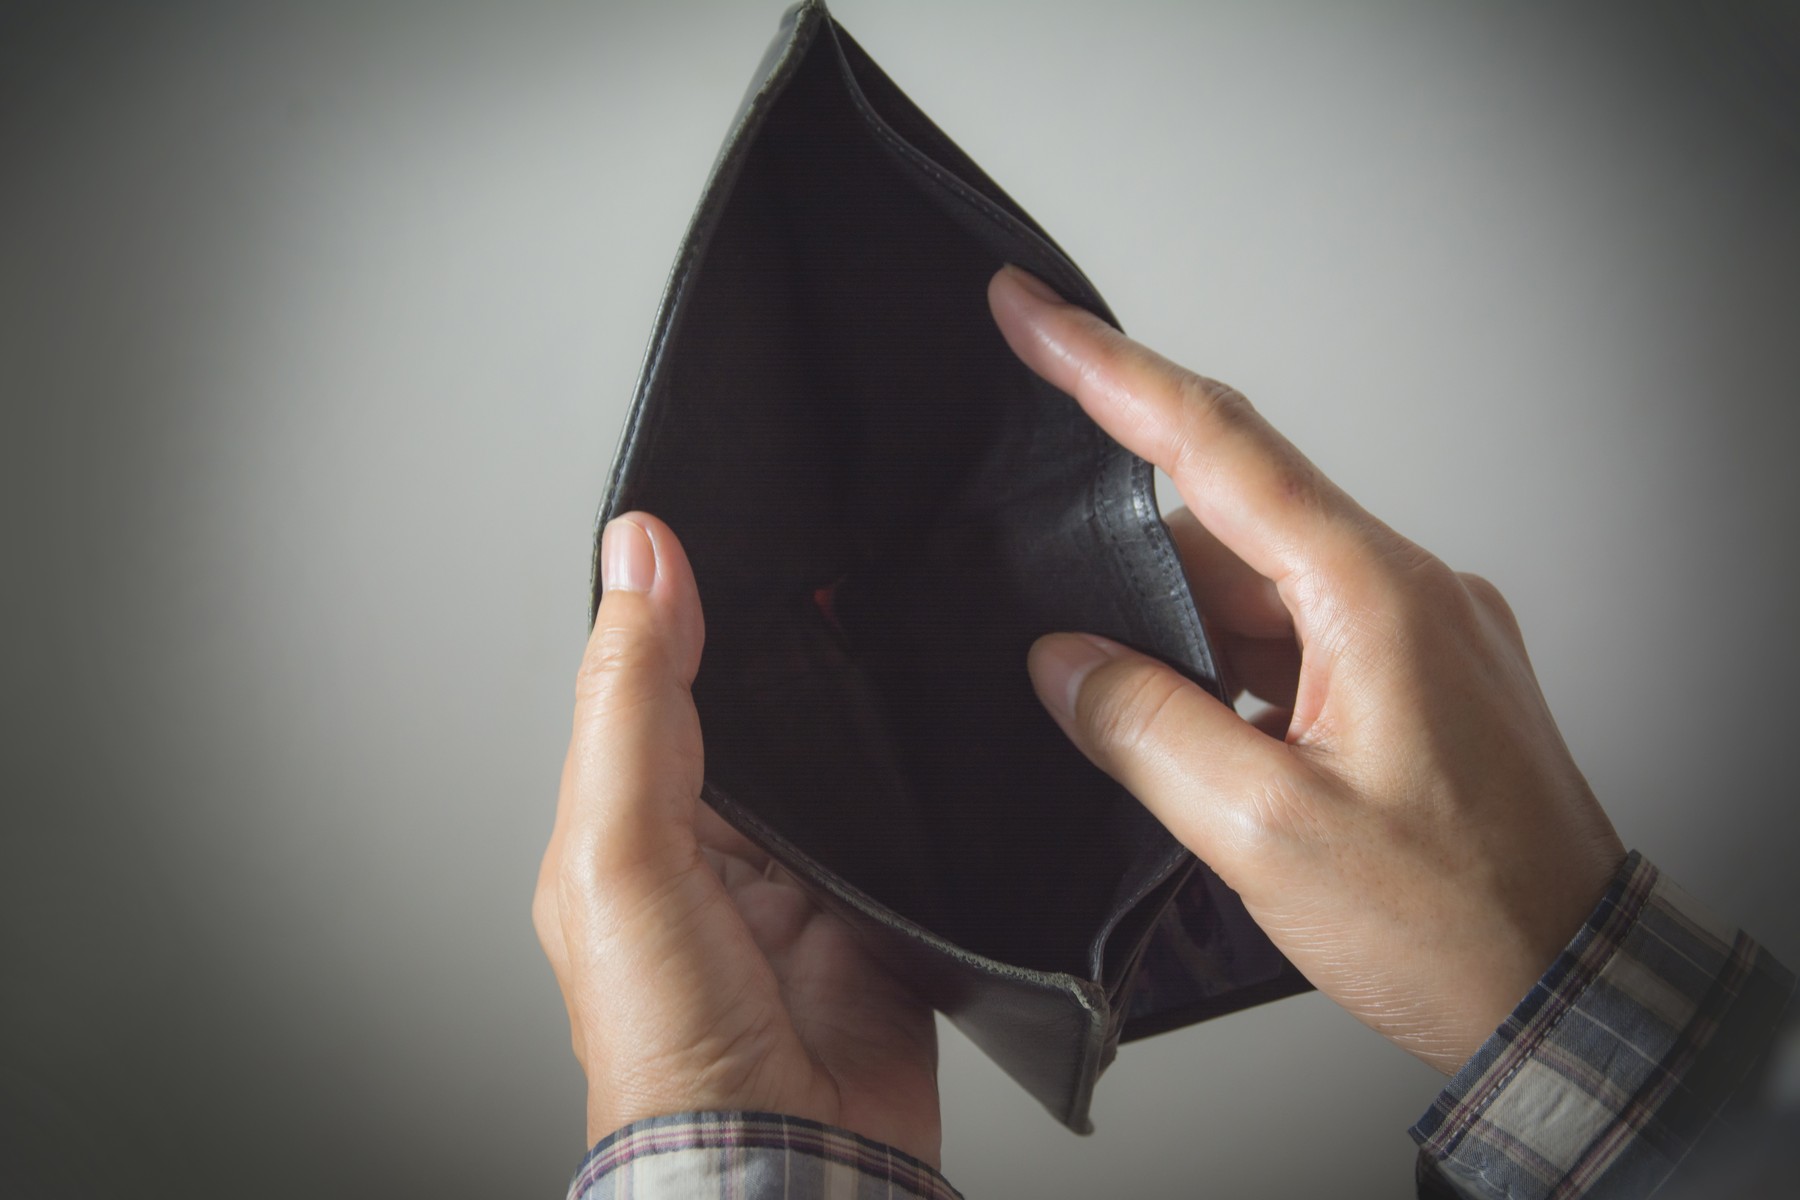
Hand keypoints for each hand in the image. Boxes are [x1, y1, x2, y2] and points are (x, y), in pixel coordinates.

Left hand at [532, 513, 940, 1159]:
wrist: (794, 1159)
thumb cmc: (674, 1043)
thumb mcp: (624, 853)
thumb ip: (630, 708)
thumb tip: (634, 561)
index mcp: (625, 818)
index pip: (644, 674)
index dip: (675, 595)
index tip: (720, 516)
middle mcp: (711, 836)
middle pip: (745, 699)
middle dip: (778, 630)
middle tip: (820, 542)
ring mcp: (799, 867)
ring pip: (828, 741)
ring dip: (853, 687)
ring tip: (885, 600)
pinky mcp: (877, 895)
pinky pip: (901, 803)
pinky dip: (918, 757)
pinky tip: (937, 706)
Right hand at [989, 265, 1626, 1073]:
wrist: (1570, 991)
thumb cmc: (1454, 921)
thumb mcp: (1267, 833)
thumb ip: (1148, 729)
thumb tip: (1064, 663)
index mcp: (1371, 595)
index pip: (1216, 445)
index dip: (1108, 369)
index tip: (1029, 313)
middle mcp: (1403, 589)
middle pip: (1227, 521)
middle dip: (1123, 549)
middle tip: (1047, 595)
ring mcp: (1416, 631)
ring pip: (1256, 586)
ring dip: (1179, 629)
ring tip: (1138, 716)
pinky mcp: (1416, 677)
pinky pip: (1295, 633)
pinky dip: (1228, 664)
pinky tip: (1200, 727)